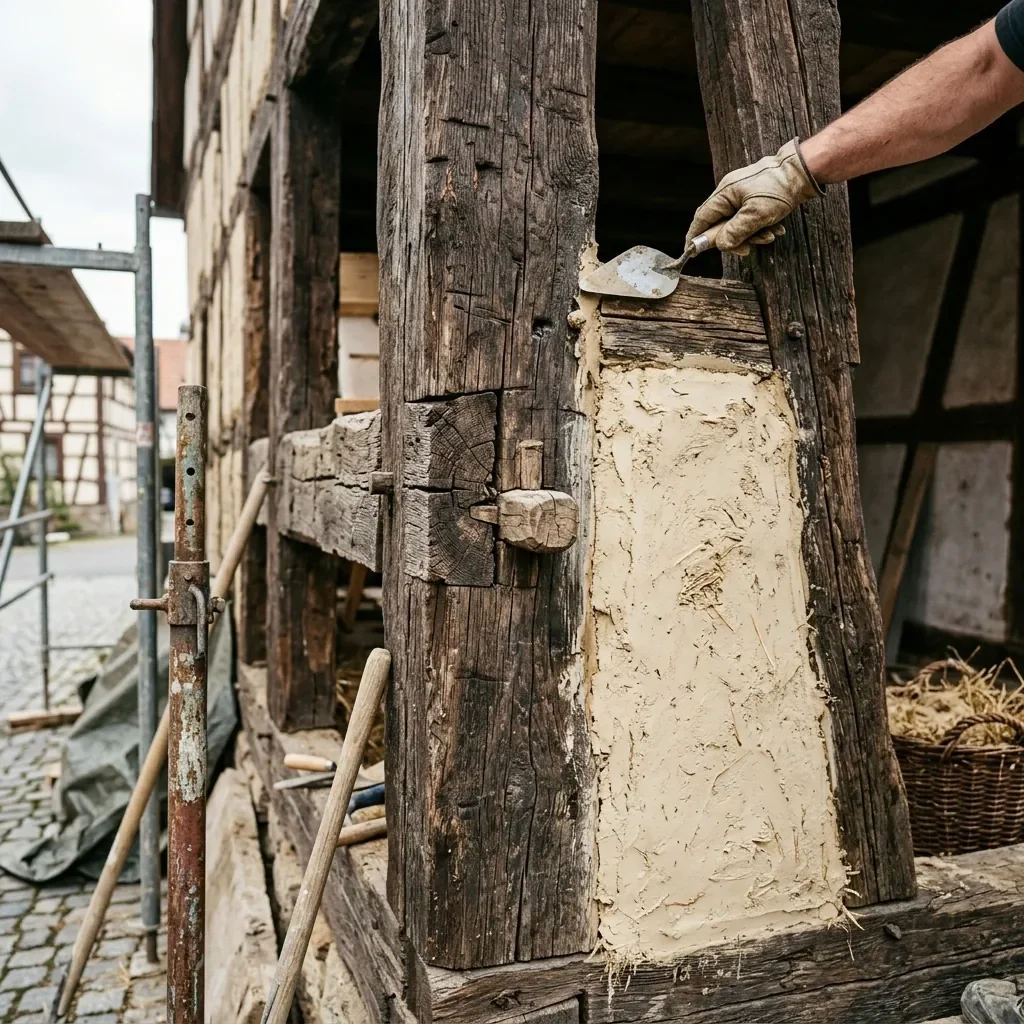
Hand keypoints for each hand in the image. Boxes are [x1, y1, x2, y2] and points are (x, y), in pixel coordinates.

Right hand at [686, 138, 822, 255]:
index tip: (691, 251)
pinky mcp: (756, 197)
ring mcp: (743, 194)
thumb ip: (734, 232)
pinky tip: (776, 228)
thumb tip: (720, 245)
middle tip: (748, 249)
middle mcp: (730, 192)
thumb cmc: (780, 188)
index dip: (696, 236)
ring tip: (770, 235)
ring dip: (753, 235)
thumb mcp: (756, 215)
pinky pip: (751, 219)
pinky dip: (761, 228)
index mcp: (725, 193)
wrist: (804, 171)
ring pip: (738, 224)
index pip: (702, 218)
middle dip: (735, 239)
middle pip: (721, 224)